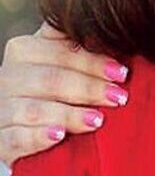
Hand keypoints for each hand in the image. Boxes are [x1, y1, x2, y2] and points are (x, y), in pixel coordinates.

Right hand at [0, 24, 131, 165]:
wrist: (20, 124)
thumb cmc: (52, 89)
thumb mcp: (63, 64)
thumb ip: (80, 48)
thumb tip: (116, 36)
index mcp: (24, 50)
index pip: (60, 52)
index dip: (92, 62)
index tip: (121, 73)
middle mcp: (8, 77)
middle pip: (50, 80)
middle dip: (88, 89)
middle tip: (119, 98)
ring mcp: (1, 108)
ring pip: (34, 109)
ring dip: (68, 114)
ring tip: (97, 120)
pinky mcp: (0, 139)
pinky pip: (16, 137)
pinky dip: (38, 136)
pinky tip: (59, 135)